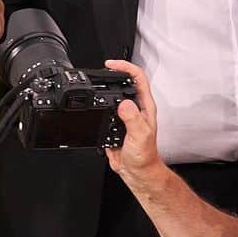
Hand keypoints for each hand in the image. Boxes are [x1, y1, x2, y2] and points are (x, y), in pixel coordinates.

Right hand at [103, 59, 161, 181]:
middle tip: (102, 69)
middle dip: (114, 72)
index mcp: (145, 107)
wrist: (136, 171)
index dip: (125, 67)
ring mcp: (125, 116)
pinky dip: (98, 105)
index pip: (138, 79)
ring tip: (96, 81)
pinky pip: (105, 110)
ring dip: (105, 87)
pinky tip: (92, 104)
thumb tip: (124, 103)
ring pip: (114, 95)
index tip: (112, 65)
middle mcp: (136, 109)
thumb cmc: (144, 156)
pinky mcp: (114, 124)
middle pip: (125, 83)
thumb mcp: (140, 135)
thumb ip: (132, 119)